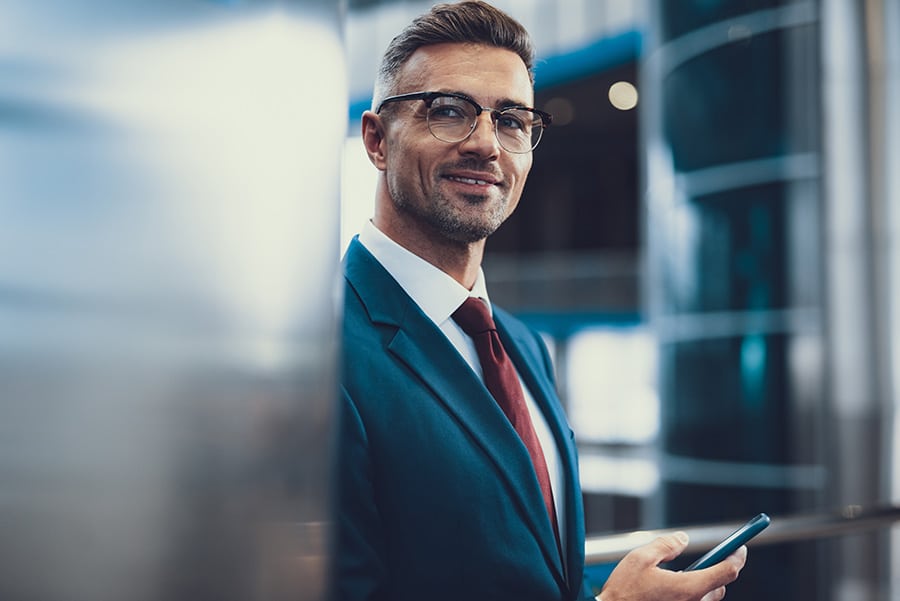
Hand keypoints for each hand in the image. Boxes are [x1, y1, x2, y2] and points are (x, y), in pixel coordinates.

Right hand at [596, 531, 746, 600]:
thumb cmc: (624, 593)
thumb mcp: (641, 558)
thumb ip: (665, 546)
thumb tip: (682, 538)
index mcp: (688, 588)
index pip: (726, 571)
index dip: (736, 557)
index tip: (739, 548)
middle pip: (719, 587)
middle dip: (714, 572)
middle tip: (706, 560)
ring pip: (706, 598)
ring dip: (700, 586)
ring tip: (676, 578)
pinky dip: (689, 596)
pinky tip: (668, 592)